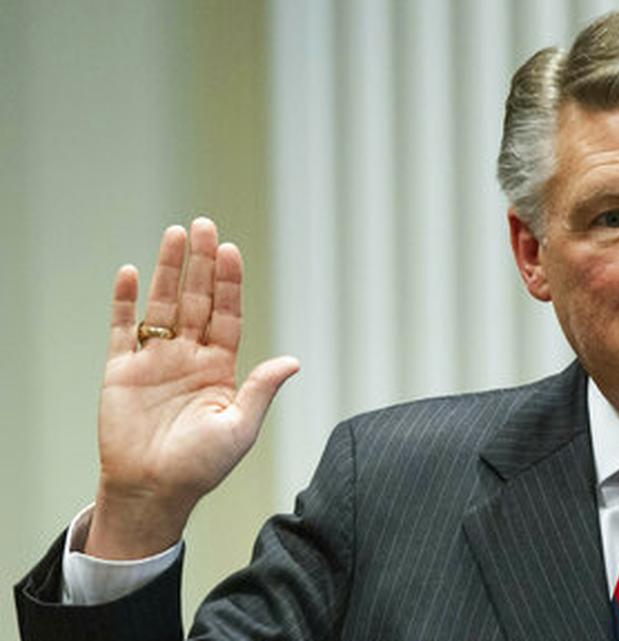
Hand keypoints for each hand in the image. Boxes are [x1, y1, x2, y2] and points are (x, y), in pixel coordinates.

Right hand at [86, 217, 299, 559]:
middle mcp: (189, 357)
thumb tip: (293, 361)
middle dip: (201, 263)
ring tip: (176, 234)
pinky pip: (123, 329)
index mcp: (220, 368)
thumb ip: (261, 389)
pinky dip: (125, 301)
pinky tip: (131, 273)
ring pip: (163, 304)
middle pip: (196, 300)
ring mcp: (155, 361)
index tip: (230, 251)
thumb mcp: (240, 427)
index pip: (227, 315)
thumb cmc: (200, 467)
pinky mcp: (122, 371)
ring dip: (169, 270)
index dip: (228, 283)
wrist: (153, 492)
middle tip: (205, 225)